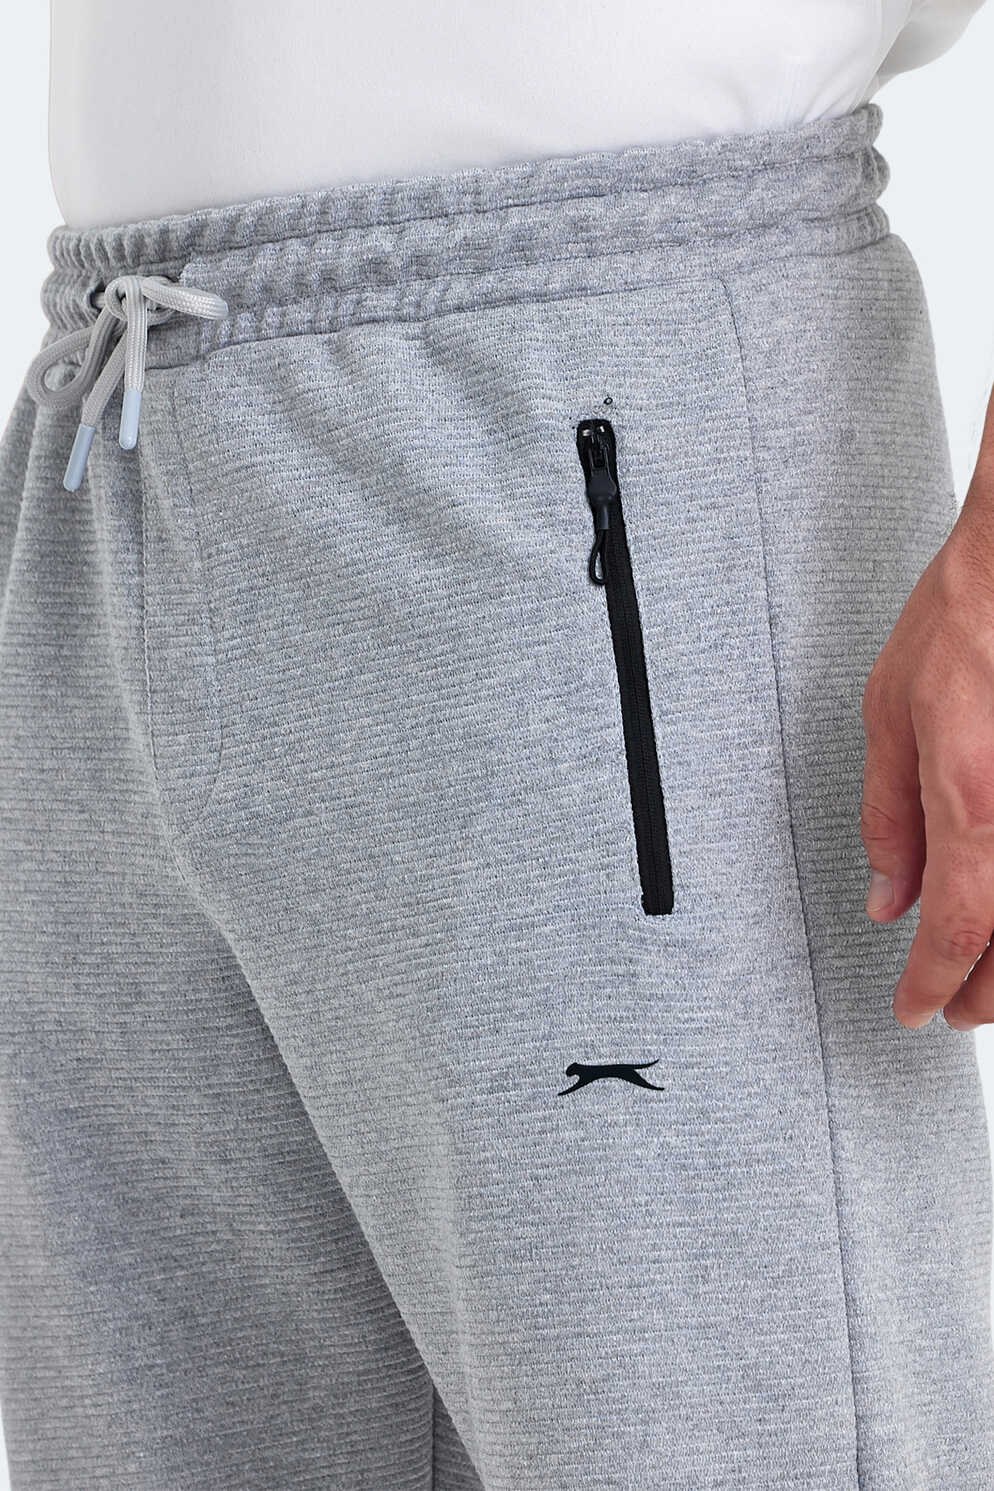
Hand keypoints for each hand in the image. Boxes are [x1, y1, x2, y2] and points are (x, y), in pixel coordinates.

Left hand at [861, 384, 993, 1029]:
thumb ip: (889, 816)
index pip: (958, 933)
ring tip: (990, 977)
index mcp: (977, 799)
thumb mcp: (891, 713)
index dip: (933, 985)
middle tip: (956, 1006)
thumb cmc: (971, 616)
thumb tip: (887, 896)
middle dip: (986, 993)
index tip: (915, 1009)